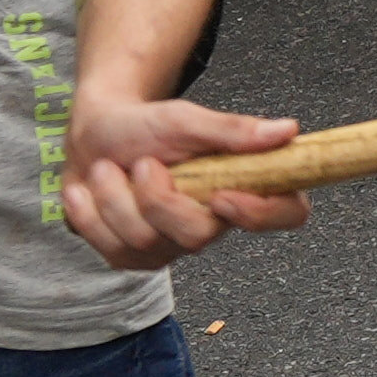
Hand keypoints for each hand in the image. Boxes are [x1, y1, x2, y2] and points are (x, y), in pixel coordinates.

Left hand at [67, 83, 311, 268]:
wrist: (93, 135)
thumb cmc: (144, 126)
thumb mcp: (184, 119)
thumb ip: (232, 130)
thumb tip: (287, 131)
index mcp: (243, 186)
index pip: (287, 214)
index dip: (262, 214)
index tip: (222, 194)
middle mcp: (213, 223)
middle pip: (198, 236)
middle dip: (156, 197)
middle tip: (141, 162)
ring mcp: (171, 246)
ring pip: (145, 241)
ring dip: (114, 195)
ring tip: (108, 169)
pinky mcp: (132, 258)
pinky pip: (111, 248)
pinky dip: (90, 213)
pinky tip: (89, 192)